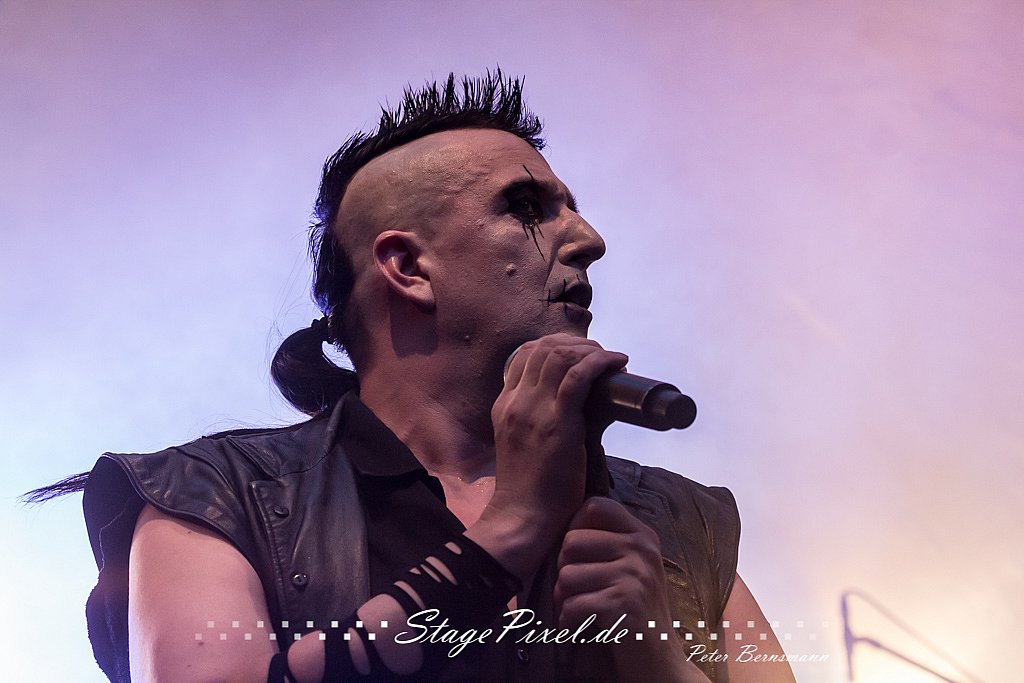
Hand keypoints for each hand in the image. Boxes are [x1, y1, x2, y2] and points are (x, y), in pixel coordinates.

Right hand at [467, 334, 626, 579]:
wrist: (522, 517)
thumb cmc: (529, 488)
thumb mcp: (522, 443)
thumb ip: (536, 421)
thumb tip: (572, 408)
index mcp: (505, 405)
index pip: (524, 355)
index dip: (554, 344)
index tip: (578, 351)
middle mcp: (516, 401)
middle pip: (543, 348)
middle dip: (576, 343)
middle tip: (599, 353)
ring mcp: (534, 410)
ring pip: (560, 356)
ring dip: (591, 349)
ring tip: (610, 358)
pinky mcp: (557, 422)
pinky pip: (578, 376)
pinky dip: (600, 362)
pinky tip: (616, 362)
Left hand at [554, 497, 705, 681]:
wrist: (660, 661)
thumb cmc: (636, 612)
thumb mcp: (631, 567)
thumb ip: (608, 542)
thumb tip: (565, 526)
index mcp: (642, 535)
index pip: (595, 505)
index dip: (575, 526)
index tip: (579, 553)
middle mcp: (641, 550)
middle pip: (571, 542)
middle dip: (563, 570)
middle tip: (577, 590)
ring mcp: (634, 576)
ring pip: (566, 576)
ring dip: (564, 599)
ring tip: (580, 609)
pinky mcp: (623, 604)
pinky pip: (571, 605)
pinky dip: (568, 621)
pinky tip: (580, 626)